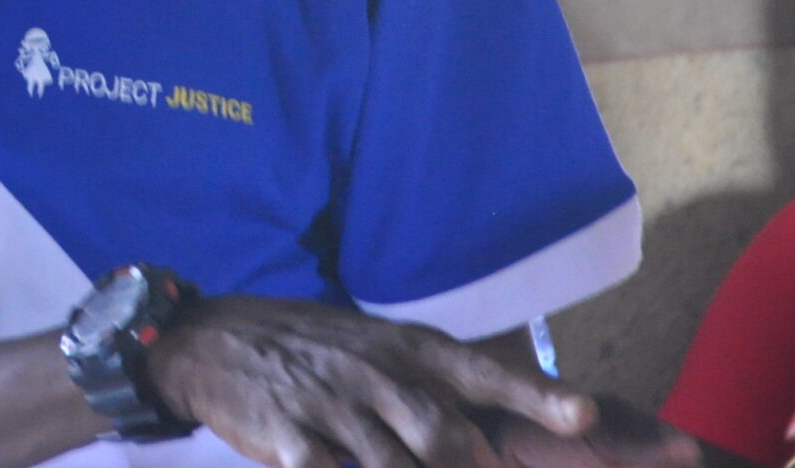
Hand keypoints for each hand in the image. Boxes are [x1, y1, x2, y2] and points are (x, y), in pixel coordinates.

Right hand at [145, 296, 696, 467]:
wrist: (207, 339)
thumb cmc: (308, 348)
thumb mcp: (371, 346)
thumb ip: (428, 390)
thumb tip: (487, 444)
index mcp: (404, 348)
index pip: (484, 371)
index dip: (538, 397)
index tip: (587, 416)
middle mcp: (375, 373)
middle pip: (447, 438)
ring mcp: (331, 406)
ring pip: (394, 467)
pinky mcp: (288, 439)